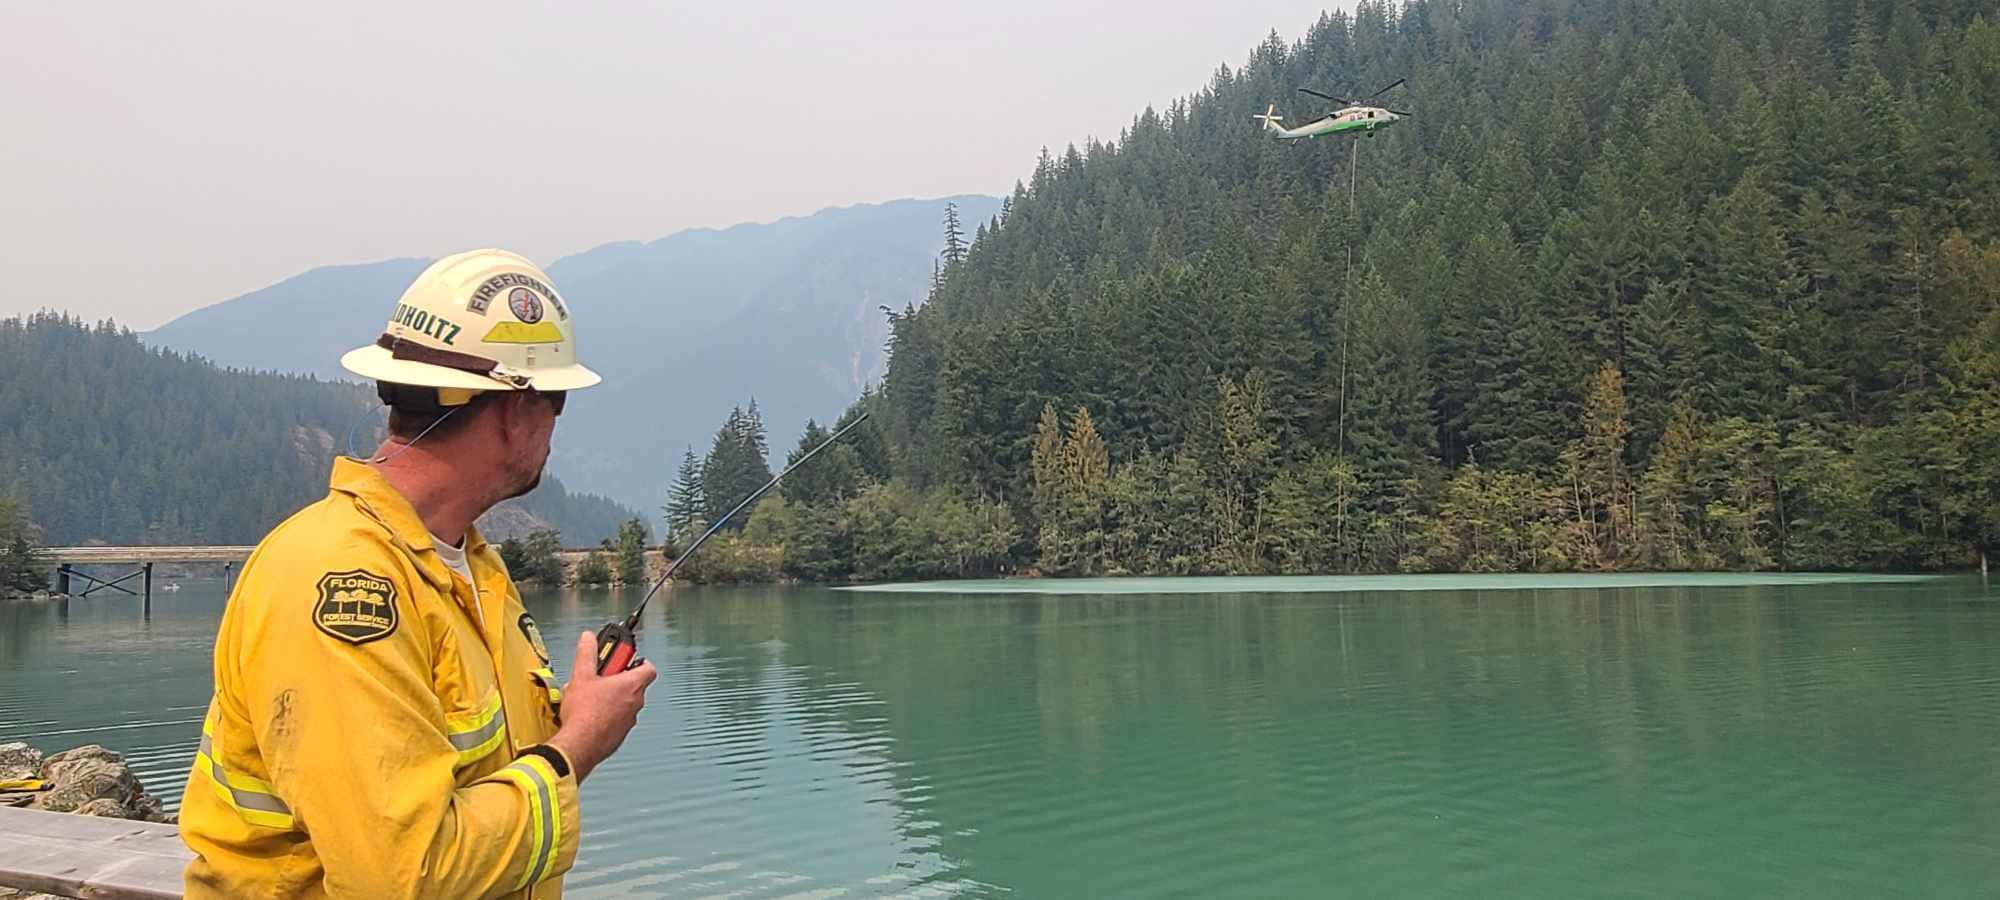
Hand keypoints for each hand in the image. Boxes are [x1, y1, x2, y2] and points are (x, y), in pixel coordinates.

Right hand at [546, 630, 655, 782]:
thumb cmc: (585, 715)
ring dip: (611, 697)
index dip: (637, 660)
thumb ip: (587, 653)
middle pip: (634, 684)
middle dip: (617, 678)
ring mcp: (629, 721)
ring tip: (590, 696)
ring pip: (624, 703)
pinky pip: (617, 719)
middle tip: (600, 676)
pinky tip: (588, 713)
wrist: (579, 745)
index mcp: (632, 685)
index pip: (648, 667)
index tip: (622, 657)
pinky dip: (607, 714)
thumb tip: (588, 639)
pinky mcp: (619, 735)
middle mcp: (636, 703)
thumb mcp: (581, 676)